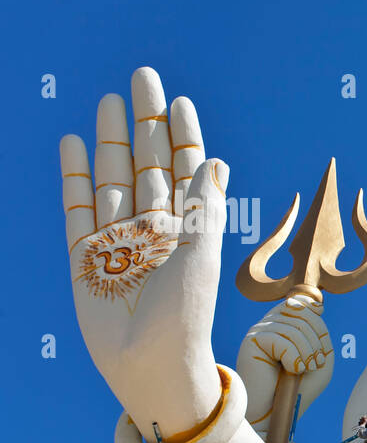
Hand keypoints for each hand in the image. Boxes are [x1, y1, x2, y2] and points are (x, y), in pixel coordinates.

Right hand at [61, 68, 228, 436]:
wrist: (151, 364)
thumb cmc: (186, 314)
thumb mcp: (202, 254)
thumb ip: (205, 207)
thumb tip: (217, 162)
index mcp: (188, 229)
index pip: (187, 171)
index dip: (183, 136)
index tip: (179, 100)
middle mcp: (154, 230)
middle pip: (147, 164)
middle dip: (144, 123)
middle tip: (142, 78)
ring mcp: (118, 242)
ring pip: (112, 179)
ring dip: (109, 141)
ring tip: (108, 101)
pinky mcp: (85, 258)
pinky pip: (77, 209)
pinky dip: (74, 177)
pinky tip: (73, 143)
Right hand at [237, 294, 333, 441]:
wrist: (275, 414)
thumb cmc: (298, 389)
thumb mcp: (320, 359)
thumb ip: (321, 333)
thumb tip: (315, 306)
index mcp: (286, 324)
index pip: (305, 302)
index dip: (317, 320)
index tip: (319, 348)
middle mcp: (270, 323)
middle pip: (303, 313)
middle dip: (317, 340)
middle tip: (315, 365)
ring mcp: (259, 331)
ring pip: (295, 327)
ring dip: (308, 352)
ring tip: (304, 371)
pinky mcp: (251, 342)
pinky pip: (282, 339)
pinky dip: (294, 358)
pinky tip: (291, 371)